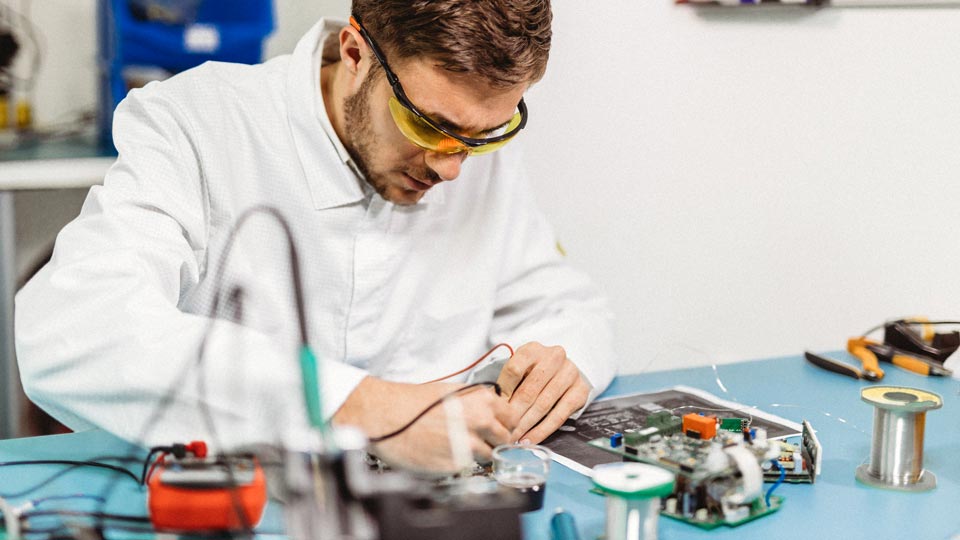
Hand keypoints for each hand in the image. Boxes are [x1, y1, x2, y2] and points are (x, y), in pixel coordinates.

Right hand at [332, 377, 514, 472]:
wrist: (386, 415)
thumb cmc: (413, 402)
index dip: (505, 423)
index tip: (498, 428)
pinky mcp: (456, 465)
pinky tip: (445, 454)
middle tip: (480, 440)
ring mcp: (469, 445)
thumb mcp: (452, 391)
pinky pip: (469, 467)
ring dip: (479, 454)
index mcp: (482, 400)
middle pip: (505, 438)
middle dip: (495, 440)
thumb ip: (477, 402)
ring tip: (459, 447)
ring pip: (490, 456)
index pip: (512, 417)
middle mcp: (480, 421)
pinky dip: (461, 463)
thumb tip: (494, 414)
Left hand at [497, 342, 590, 443]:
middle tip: (502, 431)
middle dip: (513, 415)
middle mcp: (554, 357)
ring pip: (543, 405)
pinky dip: (542, 430)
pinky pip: (559, 416)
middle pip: (529, 390)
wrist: (564, 370)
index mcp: (533, 349)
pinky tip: (530, 439)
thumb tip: (490, 405)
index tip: (494, 410)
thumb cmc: (536, 372)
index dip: (503, 392)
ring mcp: (569, 373)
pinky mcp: (580, 391)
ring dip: (526, 425)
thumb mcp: (520, 370)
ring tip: (514, 438)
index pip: (514, 370)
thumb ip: (506, 384)